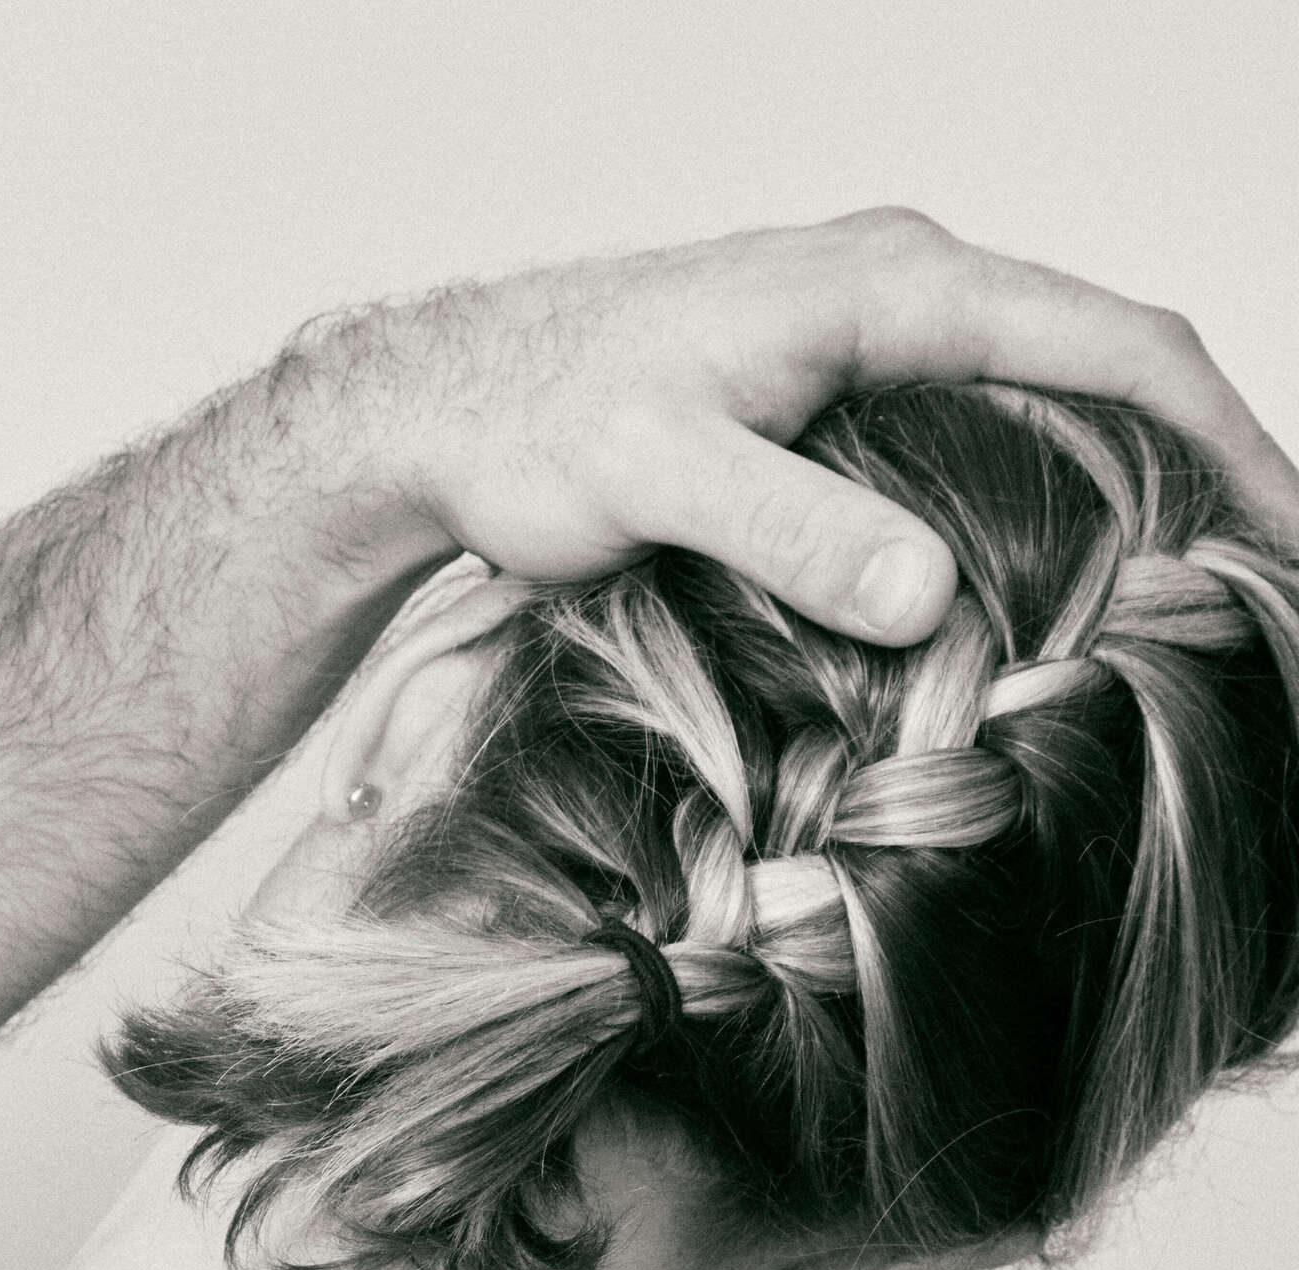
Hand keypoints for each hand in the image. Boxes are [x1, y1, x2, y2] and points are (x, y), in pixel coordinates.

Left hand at [318, 207, 1298, 636]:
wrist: (441, 404)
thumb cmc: (533, 424)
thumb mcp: (656, 479)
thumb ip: (789, 529)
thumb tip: (928, 594)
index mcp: (892, 287)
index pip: (1113, 345)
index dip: (1227, 438)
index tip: (1286, 535)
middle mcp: (902, 287)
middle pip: (1111, 363)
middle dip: (1209, 464)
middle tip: (1264, 592)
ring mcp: (874, 333)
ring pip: (1054, 397)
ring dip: (1139, 483)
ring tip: (1197, 596)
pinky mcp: (841, 386)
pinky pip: (990, 426)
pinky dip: (1054, 493)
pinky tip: (1065, 578)